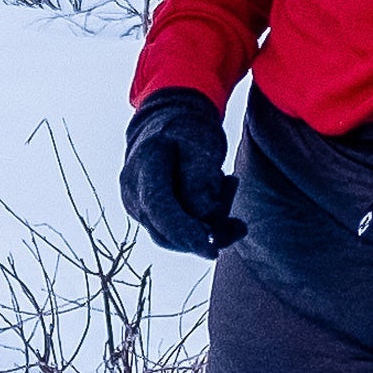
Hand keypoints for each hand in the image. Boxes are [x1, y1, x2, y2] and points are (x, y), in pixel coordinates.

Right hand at [119, 90, 245, 257]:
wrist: (167, 122)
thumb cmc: (187, 131)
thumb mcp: (201, 144)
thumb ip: (201, 180)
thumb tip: (206, 219)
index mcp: (145, 165)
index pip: (161, 209)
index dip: (185, 232)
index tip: (213, 250)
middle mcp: (133, 190)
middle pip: (166, 231)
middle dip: (207, 233)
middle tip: (239, 223)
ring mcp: (135, 204)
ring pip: (172, 236)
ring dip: (208, 228)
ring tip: (230, 190)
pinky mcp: (146, 214)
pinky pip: (174, 230)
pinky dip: (200, 224)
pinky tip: (220, 200)